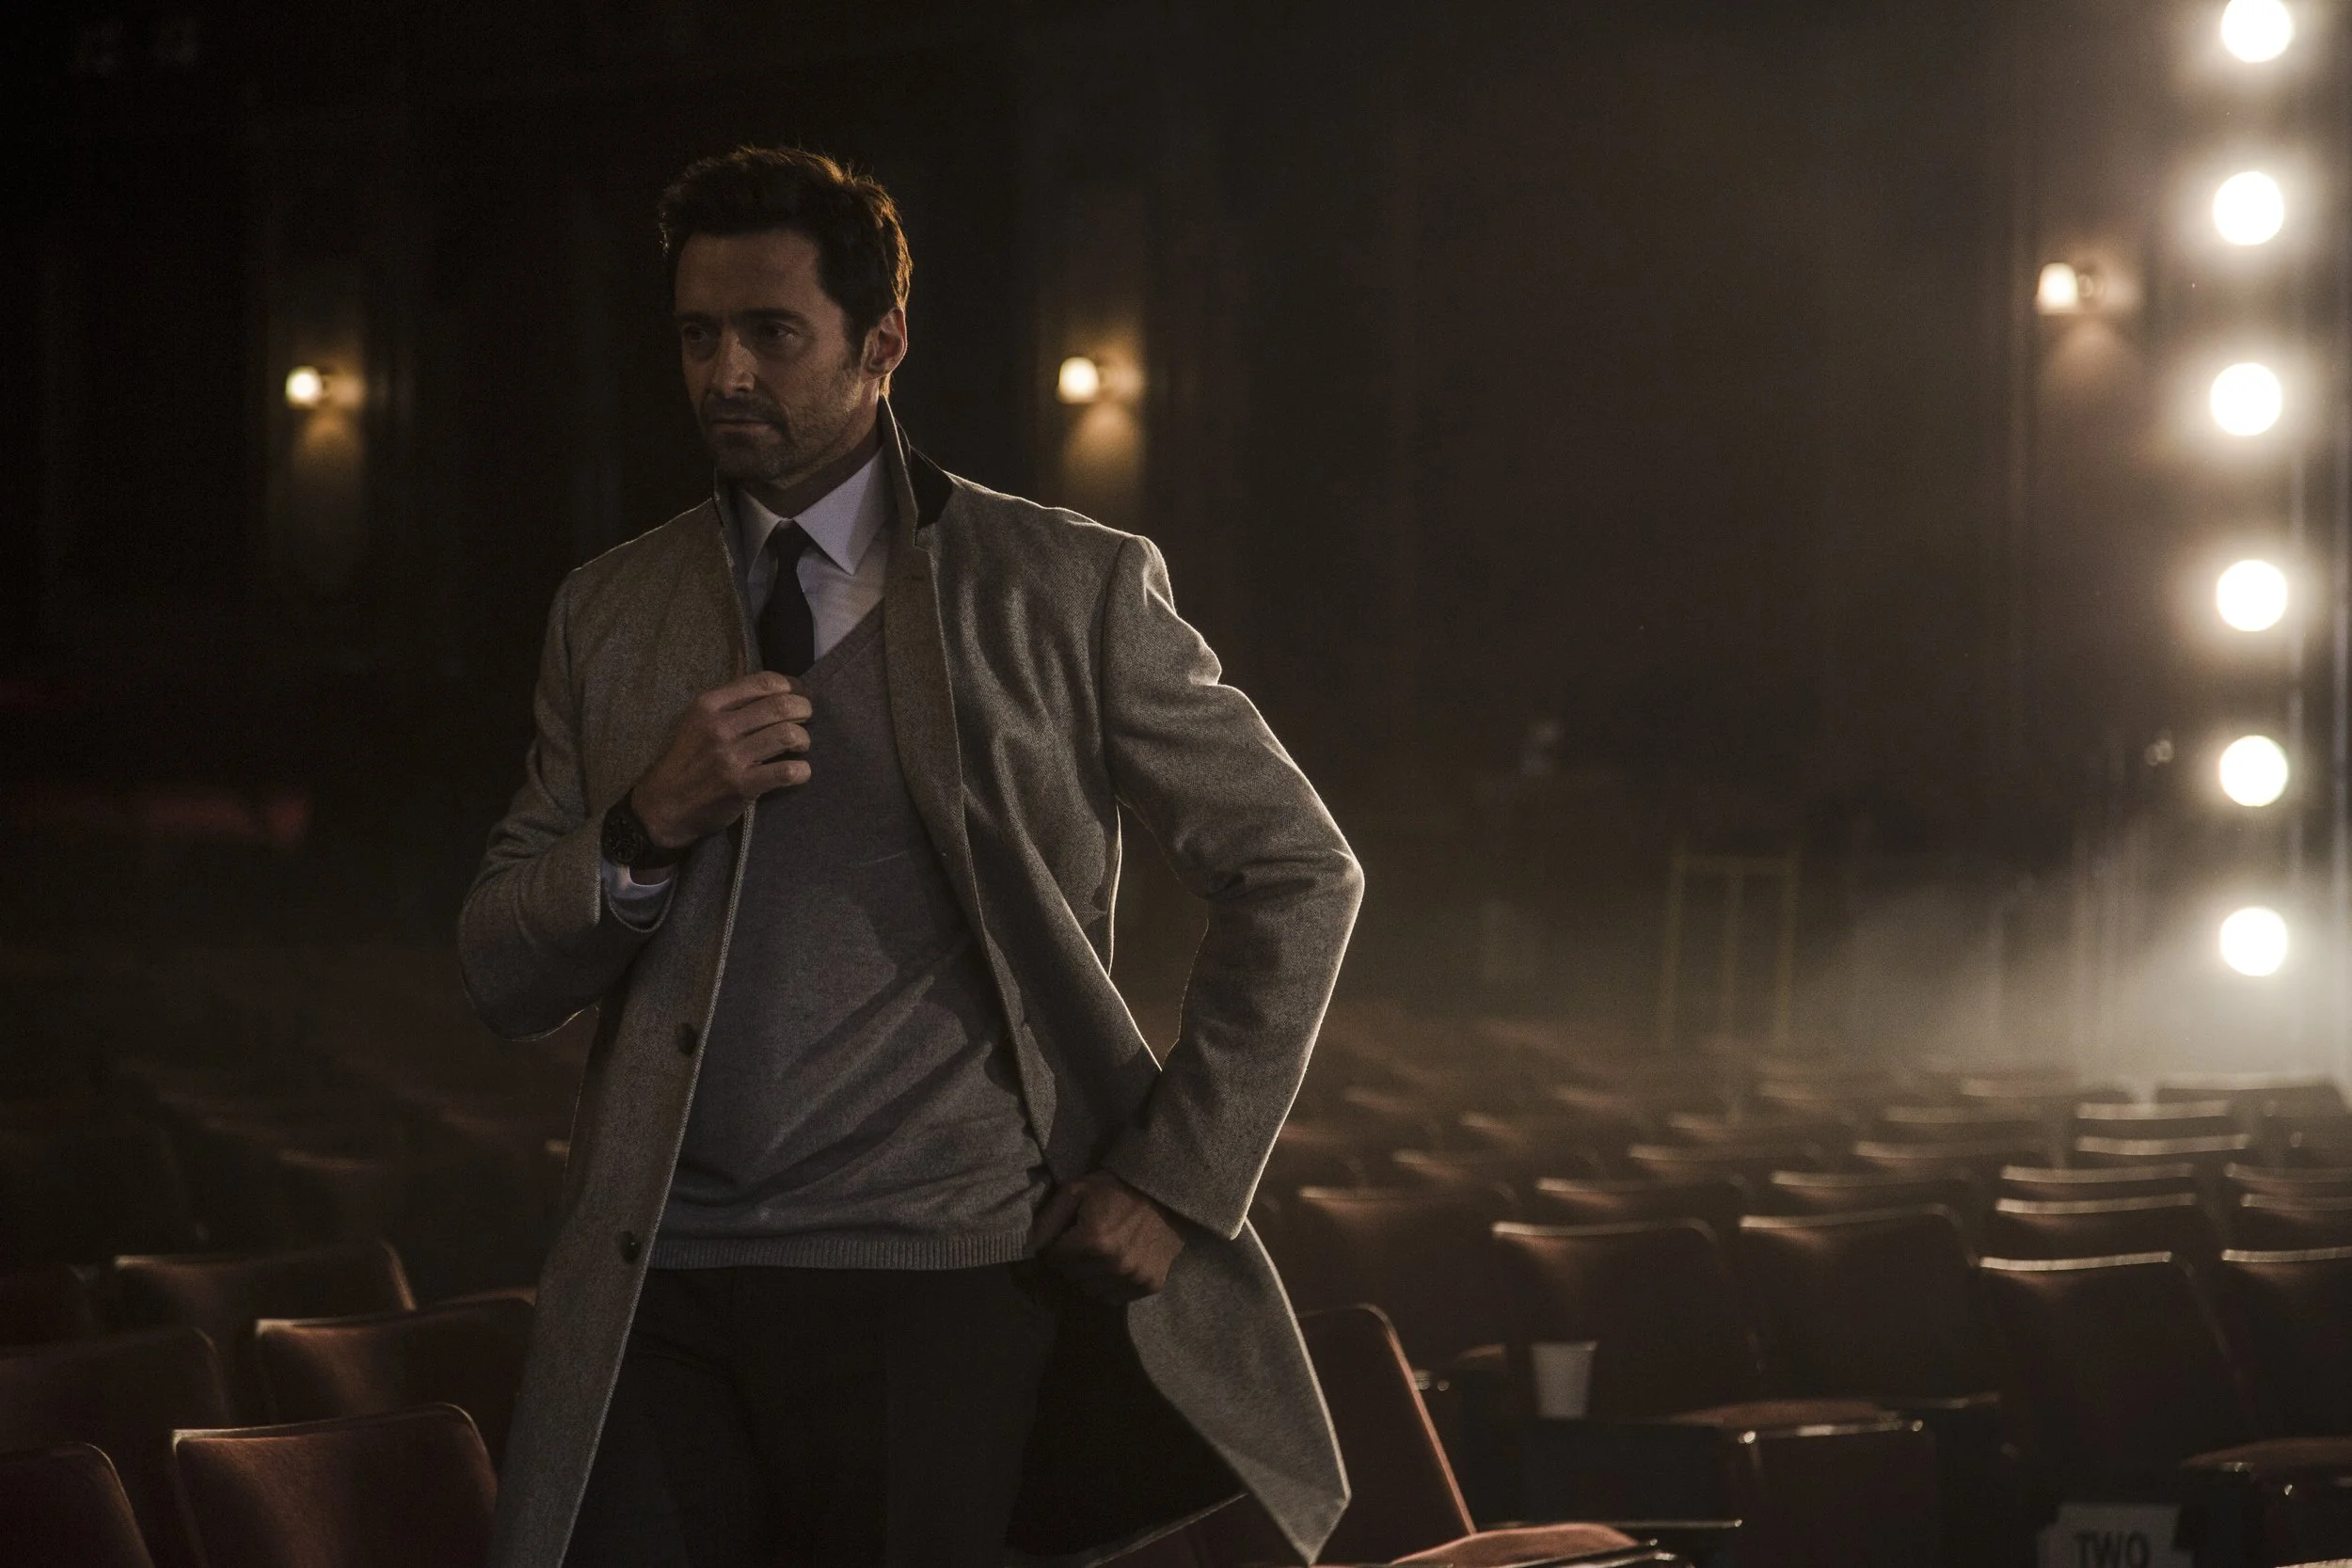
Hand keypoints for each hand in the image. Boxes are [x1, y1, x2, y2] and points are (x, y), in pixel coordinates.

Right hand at [630, 672, 813, 851]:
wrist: (664, 806)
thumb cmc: (688, 761)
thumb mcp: (698, 722)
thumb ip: (730, 704)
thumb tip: (775, 687)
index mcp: (709, 705)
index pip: (763, 682)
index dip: (790, 686)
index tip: (797, 695)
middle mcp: (720, 727)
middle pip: (780, 706)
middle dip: (803, 709)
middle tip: (806, 717)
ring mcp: (730, 757)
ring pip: (788, 734)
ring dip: (803, 739)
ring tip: (800, 744)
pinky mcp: (742, 785)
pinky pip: (787, 771)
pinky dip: (802, 771)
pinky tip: (799, 772)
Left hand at [1029, 1170, 1186, 1303]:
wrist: (1165, 1192)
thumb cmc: (1116, 1188)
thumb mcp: (1077, 1191)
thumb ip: (1048, 1219)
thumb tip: (1028, 1246)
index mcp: (1093, 1241)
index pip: (1053, 1258)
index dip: (1055, 1245)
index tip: (1066, 1234)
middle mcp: (1114, 1264)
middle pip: (1070, 1276)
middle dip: (1071, 1261)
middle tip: (1084, 1242)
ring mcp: (1134, 1277)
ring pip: (1090, 1291)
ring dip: (1089, 1275)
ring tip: (1101, 1252)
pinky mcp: (1151, 1284)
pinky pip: (1114, 1298)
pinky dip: (1110, 1284)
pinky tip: (1117, 1262)